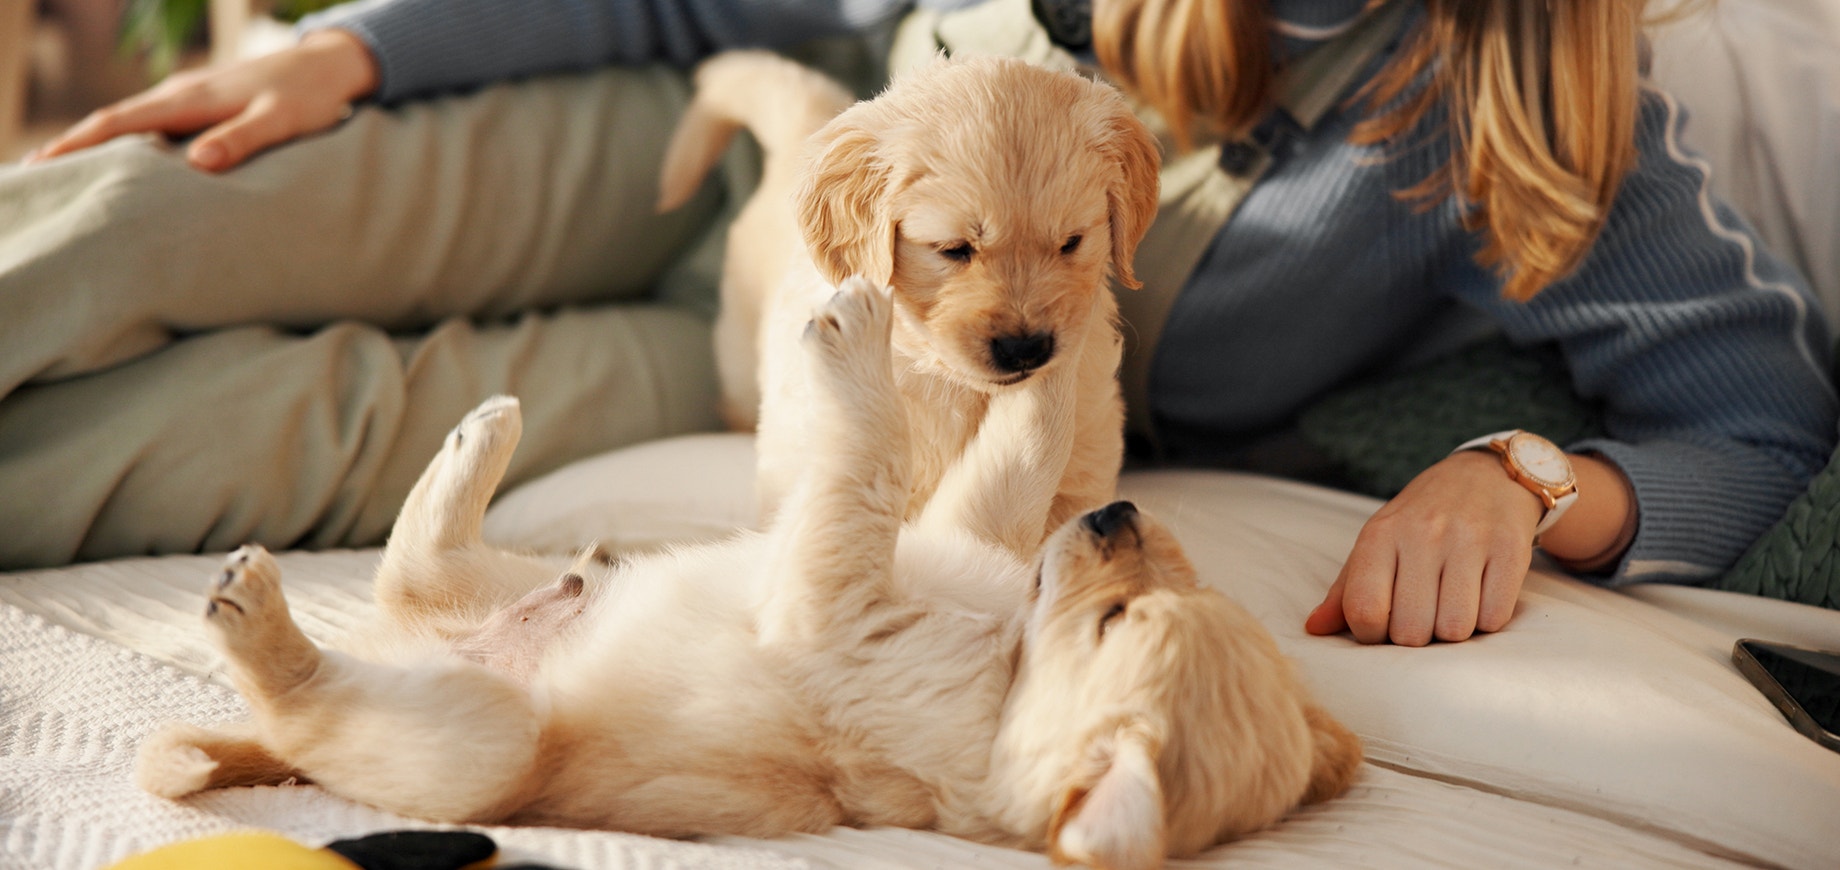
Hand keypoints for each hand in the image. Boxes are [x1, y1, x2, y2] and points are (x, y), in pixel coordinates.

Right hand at [25, 29, 378, 171]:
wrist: (329, 65)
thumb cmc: (308, 97)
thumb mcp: (281, 121)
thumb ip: (242, 141)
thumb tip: (198, 165)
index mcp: (190, 99)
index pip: (119, 122)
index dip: (79, 145)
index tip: (43, 167)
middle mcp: (180, 94)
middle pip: (112, 121)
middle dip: (72, 146)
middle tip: (34, 177)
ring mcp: (189, 96)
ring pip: (129, 121)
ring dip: (96, 144)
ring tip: (65, 175)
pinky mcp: (202, 102)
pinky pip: (151, 123)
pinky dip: (126, 140)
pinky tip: (121, 159)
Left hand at [1305, 450, 1540, 644]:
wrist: (1486, 476)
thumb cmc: (1422, 520)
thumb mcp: (1377, 543)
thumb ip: (1346, 590)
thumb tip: (1314, 629)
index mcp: (1380, 534)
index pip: (1364, 611)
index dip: (1371, 635)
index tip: (1383, 626)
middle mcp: (1423, 533)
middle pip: (1411, 630)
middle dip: (1416, 636)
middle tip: (1423, 614)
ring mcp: (1469, 540)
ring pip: (1455, 630)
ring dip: (1453, 631)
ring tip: (1451, 605)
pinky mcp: (1510, 549)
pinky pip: (1494, 618)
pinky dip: (1486, 620)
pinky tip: (1480, 596)